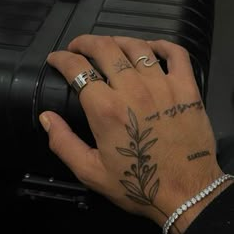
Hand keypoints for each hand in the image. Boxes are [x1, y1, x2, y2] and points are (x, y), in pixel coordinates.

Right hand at [39, 36, 223, 233]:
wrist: (186, 193)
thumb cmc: (139, 184)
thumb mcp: (90, 172)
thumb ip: (63, 142)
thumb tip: (46, 118)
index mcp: (106, 110)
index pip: (78, 68)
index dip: (61, 58)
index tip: (57, 58)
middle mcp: (133, 90)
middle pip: (105, 48)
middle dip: (85, 42)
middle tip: (78, 46)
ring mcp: (163, 86)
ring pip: (137, 46)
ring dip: (117, 40)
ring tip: (109, 45)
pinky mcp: (186, 88)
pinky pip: (176, 53)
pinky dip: (162, 44)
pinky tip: (151, 48)